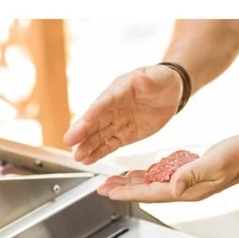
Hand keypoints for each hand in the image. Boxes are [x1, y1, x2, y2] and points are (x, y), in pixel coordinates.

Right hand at [63, 64, 182, 163]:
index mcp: (120, 90)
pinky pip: (109, 145)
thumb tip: (140, 78)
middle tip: (69, 140)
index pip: (106, 101)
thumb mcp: (160, 77)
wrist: (170, 94)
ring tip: (77, 156)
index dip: (96, 110)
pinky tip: (87, 160)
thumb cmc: (163, 81)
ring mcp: (117, 122)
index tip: (86, 119)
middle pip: (95, 120)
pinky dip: (98, 153)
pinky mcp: (123, 135)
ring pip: (99, 135)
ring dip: (87, 146)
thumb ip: (149, 79)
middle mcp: (113, 106)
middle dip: (82, 131)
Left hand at [97, 133, 238, 201]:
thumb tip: (173, 186)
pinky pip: (162, 178)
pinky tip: (139, 174)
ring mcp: (187, 183)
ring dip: (131, 185)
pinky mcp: (190, 174)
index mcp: (188, 190)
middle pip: (147, 193)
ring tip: (113, 183)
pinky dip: (147, 176)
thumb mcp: (216, 162)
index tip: (109, 193)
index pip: (151, 194)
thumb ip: (193, 174)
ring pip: (152, 186)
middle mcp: (185, 189)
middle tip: (101, 188)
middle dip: (123, 191)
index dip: (128, 193)